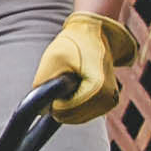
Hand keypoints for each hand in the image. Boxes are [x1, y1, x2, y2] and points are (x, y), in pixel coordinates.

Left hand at [38, 8, 143, 122]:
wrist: (97, 33)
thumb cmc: (74, 43)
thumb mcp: (52, 59)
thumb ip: (42, 85)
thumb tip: (39, 111)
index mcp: (98, 89)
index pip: (65, 111)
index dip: (53, 101)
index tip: (56, 81)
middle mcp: (109, 99)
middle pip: (72, 117)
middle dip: (61, 102)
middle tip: (63, 78)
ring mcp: (111, 102)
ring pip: (77, 117)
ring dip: (67, 102)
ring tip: (72, 78)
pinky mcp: (109, 102)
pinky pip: (83, 112)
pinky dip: (75, 102)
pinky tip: (77, 85)